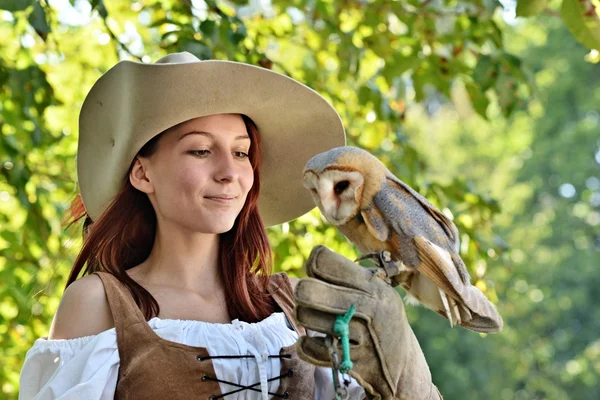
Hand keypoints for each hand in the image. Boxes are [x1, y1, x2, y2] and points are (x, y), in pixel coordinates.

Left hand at [293, 246, 441, 399]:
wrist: (402, 365)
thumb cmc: (381, 319)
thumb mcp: (378, 292)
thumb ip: (349, 277)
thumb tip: (312, 261)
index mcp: (373, 286)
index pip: (323, 261)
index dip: (314, 264)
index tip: (317, 272)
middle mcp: (369, 309)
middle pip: (308, 290)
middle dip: (302, 292)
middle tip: (306, 296)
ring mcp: (360, 337)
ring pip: (306, 317)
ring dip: (305, 317)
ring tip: (315, 317)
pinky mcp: (351, 362)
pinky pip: (311, 348)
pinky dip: (306, 345)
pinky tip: (314, 340)